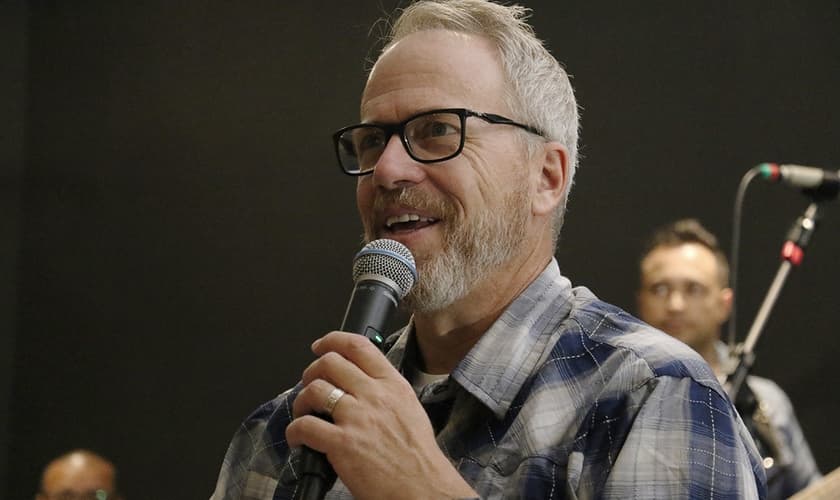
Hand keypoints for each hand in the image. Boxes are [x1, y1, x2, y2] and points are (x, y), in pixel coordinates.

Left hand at [286, 331, 477, 499]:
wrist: (422, 488)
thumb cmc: (417, 456)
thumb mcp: (410, 409)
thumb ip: (386, 391)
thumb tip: (361, 383)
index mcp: (392, 385)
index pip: (358, 346)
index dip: (332, 340)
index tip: (321, 346)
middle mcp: (374, 395)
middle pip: (330, 363)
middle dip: (311, 372)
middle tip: (310, 384)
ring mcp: (357, 418)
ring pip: (314, 390)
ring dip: (301, 401)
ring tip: (304, 413)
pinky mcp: (342, 444)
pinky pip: (304, 426)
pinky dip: (294, 431)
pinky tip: (299, 438)